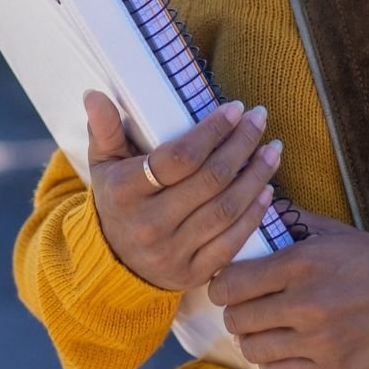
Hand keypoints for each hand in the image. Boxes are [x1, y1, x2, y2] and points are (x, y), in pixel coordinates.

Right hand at [83, 89, 281, 291]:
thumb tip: (94, 94)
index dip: (212, 132)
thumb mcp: (103, 163)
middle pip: (209, 180)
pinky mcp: (193, 274)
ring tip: (273, 149)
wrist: (114, 264)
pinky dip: (254, 215)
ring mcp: (173, 253)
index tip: (235, 109)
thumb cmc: (115, 199)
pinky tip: (267, 190)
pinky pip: (231, 243)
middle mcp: (149, 225)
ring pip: (226, 210)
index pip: (178, 158)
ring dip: (256, 176)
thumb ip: (104, 128)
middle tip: (260, 119)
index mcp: (125, 192)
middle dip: (242, 145)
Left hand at [207, 211, 368, 368]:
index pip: (234, 282)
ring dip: (249, 339)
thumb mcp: (331, 232)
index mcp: (300, 264)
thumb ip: (290, 222)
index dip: (220, 286)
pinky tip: (278, 351)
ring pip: (253, 349)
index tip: (223, 286)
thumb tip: (256, 211)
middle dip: (233, 312)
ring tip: (258, 330)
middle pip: (238, 318)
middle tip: (240, 308)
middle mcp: (304, 304)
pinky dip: (271, 363)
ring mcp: (318, 341)